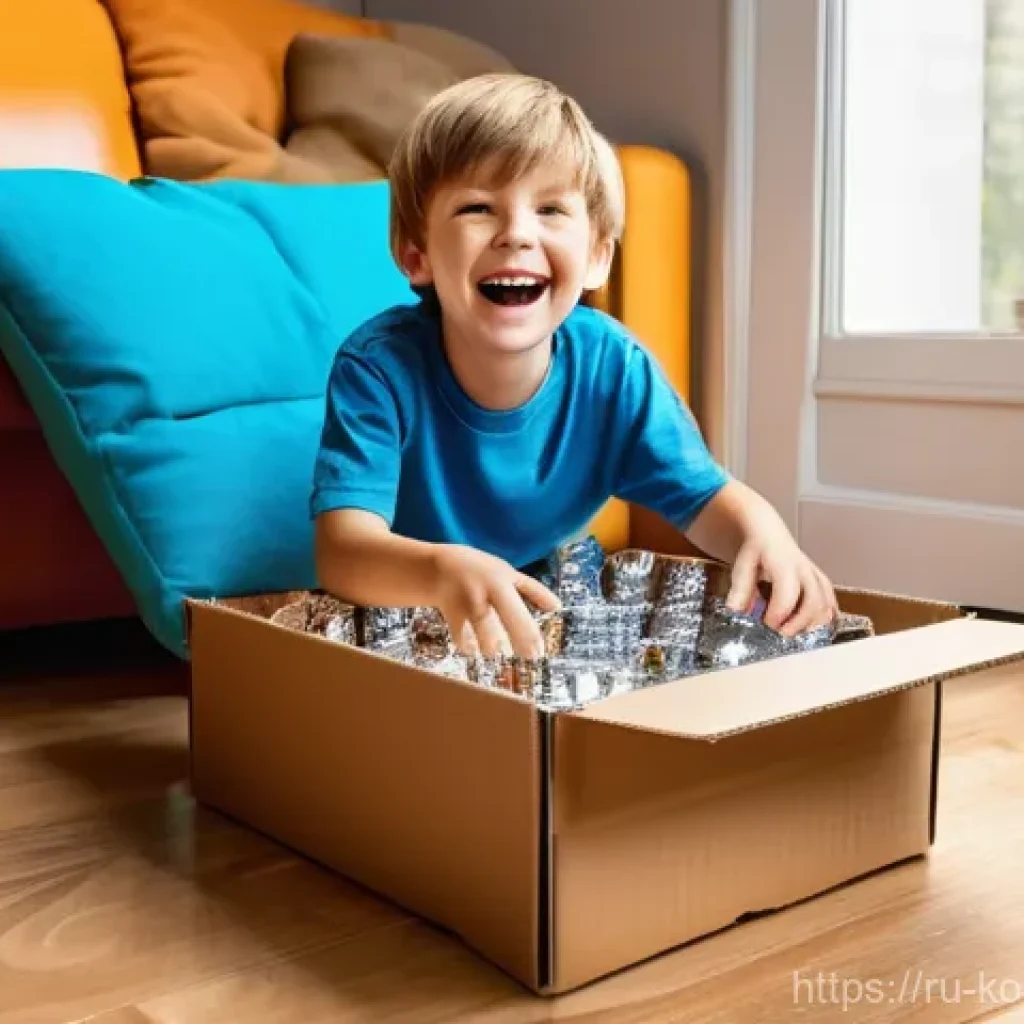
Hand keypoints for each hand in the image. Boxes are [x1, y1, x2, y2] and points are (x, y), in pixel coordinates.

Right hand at [430, 544, 560, 658]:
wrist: (438, 568)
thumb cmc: (480, 570)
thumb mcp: (508, 572)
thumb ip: (533, 590)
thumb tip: (558, 607)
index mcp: (500, 584)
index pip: (518, 613)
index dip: (529, 636)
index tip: (539, 653)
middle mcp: (482, 597)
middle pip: (497, 630)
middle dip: (513, 646)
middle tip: (528, 658)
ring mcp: (464, 609)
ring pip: (480, 639)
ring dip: (491, 649)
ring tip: (497, 651)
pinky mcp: (451, 619)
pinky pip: (463, 641)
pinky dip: (470, 648)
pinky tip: (475, 648)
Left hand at [725, 534, 837, 636]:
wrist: (770, 534)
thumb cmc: (757, 550)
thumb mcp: (744, 566)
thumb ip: (740, 589)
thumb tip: (734, 611)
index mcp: (785, 566)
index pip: (788, 595)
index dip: (778, 615)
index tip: (766, 625)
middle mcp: (806, 571)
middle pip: (814, 602)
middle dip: (799, 623)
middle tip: (781, 634)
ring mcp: (816, 577)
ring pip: (827, 604)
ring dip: (813, 624)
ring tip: (794, 632)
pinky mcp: (822, 582)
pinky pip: (831, 603)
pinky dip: (825, 619)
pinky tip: (812, 628)